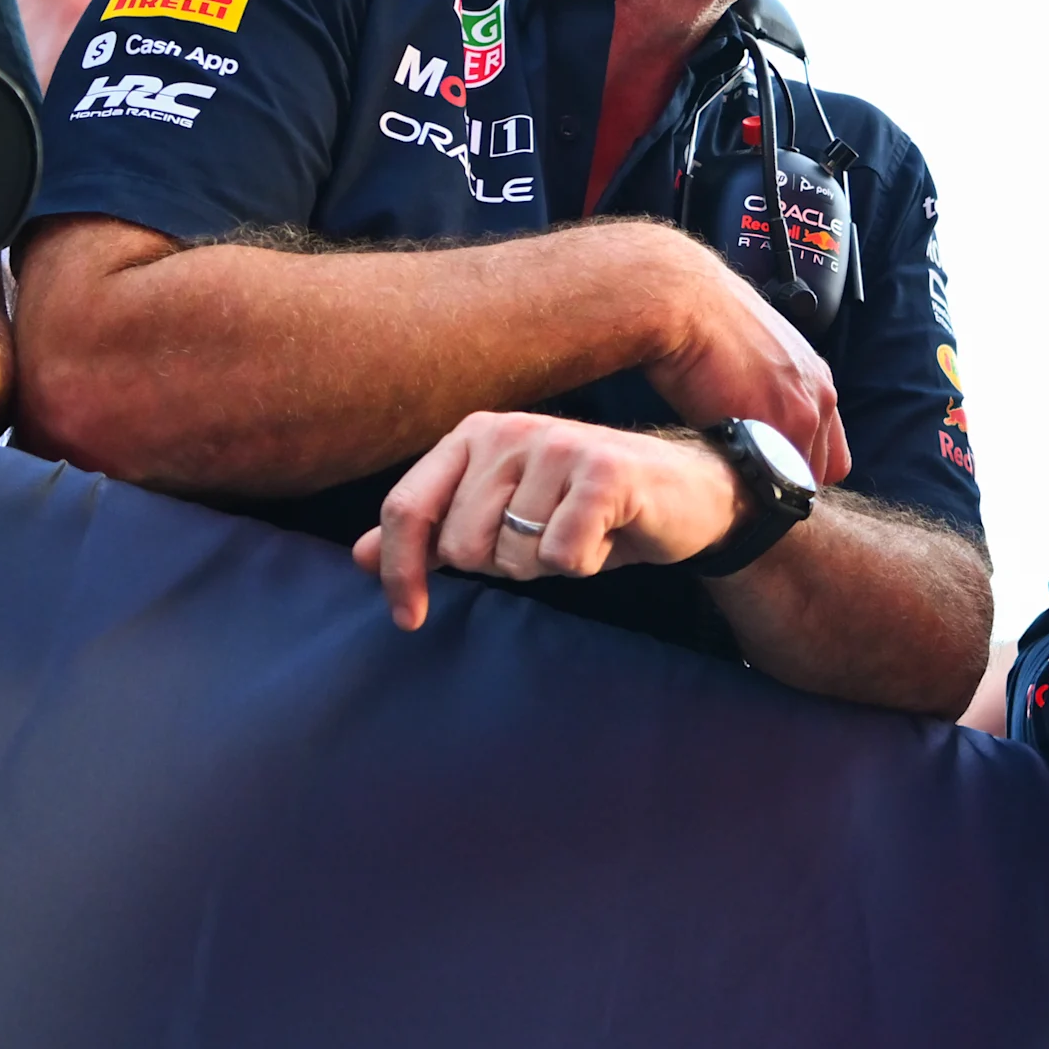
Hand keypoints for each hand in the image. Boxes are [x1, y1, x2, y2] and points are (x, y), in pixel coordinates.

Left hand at [349, 412, 740, 631]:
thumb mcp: (502, 516)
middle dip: (502, 565)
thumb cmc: (587, 506)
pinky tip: (608, 536)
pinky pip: (563, 557)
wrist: (689, 494)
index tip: (409, 618)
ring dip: (547, 565)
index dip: (401, 571)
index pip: (407, 508)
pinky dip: (586, 563)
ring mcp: (558, 446)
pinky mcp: (604, 473)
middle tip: (545, 541)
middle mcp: (509, 430)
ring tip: (579, 534)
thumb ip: (432, 529)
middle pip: (461, 545)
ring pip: (513, 555)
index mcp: (475, 435)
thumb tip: (359, 557)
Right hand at [639, 239, 847, 484]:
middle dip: (787, 482)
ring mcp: (804, 410)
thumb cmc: (703, 324)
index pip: (829, 451)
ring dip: (769, 486)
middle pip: (822, 470)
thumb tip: (753, 422)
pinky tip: (724, 473)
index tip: (771, 475)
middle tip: (747, 482)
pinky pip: (776, 477)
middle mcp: (820, 394)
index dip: (800, 470)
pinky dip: (752, 484)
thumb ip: (767, 392)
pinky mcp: (778, 423)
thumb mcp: (753, 356)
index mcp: (815, 379)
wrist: (682, 300)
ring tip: (732, 478)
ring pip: (801, 479)